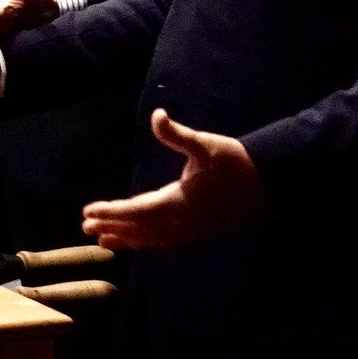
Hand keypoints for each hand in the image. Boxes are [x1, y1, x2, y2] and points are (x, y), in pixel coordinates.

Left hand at [81, 110, 265, 250]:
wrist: (272, 183)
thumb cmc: (236, 162)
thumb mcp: (206, 145)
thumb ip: (177, 134)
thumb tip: (157, 115)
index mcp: (178, 202)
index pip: (135, 210)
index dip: (110, 212)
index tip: (87, 211)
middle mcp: (182, 222)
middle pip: (138, 228)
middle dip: (112, 226)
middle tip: (85, 226)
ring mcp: (193, 232)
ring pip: (152, 239)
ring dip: (128, 238)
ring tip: (104, 240)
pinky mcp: (202, 234)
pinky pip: (167, 243)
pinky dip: (149, 243)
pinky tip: (141, 241)